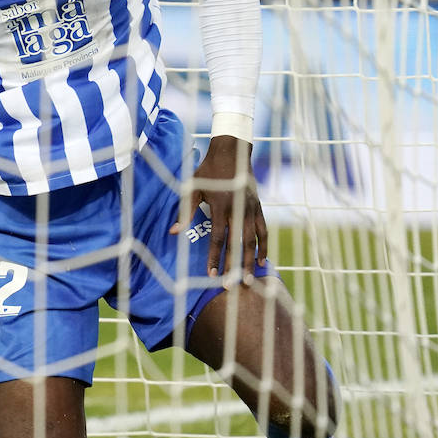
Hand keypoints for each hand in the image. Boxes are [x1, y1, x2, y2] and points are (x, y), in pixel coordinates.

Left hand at [170, 135, 267, 277]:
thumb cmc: (207, 171)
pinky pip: (263, 231)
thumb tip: (174, 232)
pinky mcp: (259, 207)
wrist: (232, 152)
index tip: (211, 274)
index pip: (218, 237)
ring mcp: (251, 208)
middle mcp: (238, 209)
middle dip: (234, 265)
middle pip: (237, 243)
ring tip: (249, 280)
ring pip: (253, 240)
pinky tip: (262, 261)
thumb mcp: (192, 187)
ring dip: (251, 261)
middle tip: (231, 286)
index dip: (215, 256)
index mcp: (221, 205)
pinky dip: (263, 246)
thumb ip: (185, 210)